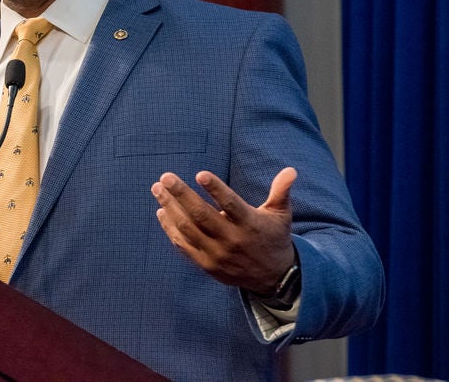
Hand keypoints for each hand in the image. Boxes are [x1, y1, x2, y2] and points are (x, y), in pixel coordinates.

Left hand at [150, 167, 296, 294]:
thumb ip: (281, 191)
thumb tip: (291, 170)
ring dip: (169, 208)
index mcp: (250, 224)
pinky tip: (161, 211)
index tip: (200, 173)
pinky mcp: (207, 265)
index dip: (215, 189)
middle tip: (165, 177)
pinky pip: (183, 245)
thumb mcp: (280, 215)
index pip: (231, 204)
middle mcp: (232, 240)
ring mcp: (217, 254)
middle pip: (201, 215)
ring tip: (158, 189)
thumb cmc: (273, 238)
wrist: (273, 279)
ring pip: (187, 229)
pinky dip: (170, 229)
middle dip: (181, 194)